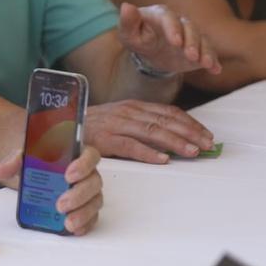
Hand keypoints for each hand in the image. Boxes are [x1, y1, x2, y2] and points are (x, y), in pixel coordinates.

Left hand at [0, 147, 103, 234]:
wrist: (32, 176)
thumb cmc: (35, 163)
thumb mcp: (23, 158)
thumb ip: (13, 161)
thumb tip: (1, 170)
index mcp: (76, 155)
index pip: (90, 155)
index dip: (83, 165)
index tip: (68, 175)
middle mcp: (87, 173)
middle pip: (93, 182)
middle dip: (78, 195)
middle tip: (60, 204)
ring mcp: (88, 192)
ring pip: (94, 202)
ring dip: (82, 213)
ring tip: (66, 222)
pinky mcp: (85, 208)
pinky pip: (91, 217)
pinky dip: (84, 224)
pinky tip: (73, 229)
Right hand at [84, 100, 214, 162]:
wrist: (59, 126)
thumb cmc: (91, 127)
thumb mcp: (118, 120)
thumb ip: (141, 125)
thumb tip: (170, 137)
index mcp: (133, 106)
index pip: (168, 112)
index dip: (190, 123)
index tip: (206, 134)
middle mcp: (127, 112)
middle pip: (165, 121)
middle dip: (189, 133)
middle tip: (207, 144)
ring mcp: (115, 125)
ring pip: (152, 131)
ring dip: (175, 142)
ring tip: (192, 151)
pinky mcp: (104, 140)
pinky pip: (130, 146)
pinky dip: (148, 152)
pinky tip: (162, 159)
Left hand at [117, 2, 220, 75]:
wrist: (150, 52)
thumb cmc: (137, 38)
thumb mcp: (128, 33)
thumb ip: (127, 21)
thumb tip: (126, 6)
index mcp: (161, 14)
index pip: (169, 18)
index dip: (173, 29)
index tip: (176, 42)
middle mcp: (180, 22)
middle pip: (190, 28)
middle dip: (192, 41)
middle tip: (190, 55)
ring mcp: (192, 35)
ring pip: (202, 40)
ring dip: (205, 51)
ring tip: (205, 63)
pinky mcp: (200, 48)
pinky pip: (209, 53)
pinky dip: (213, 61)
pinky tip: (215, 69)